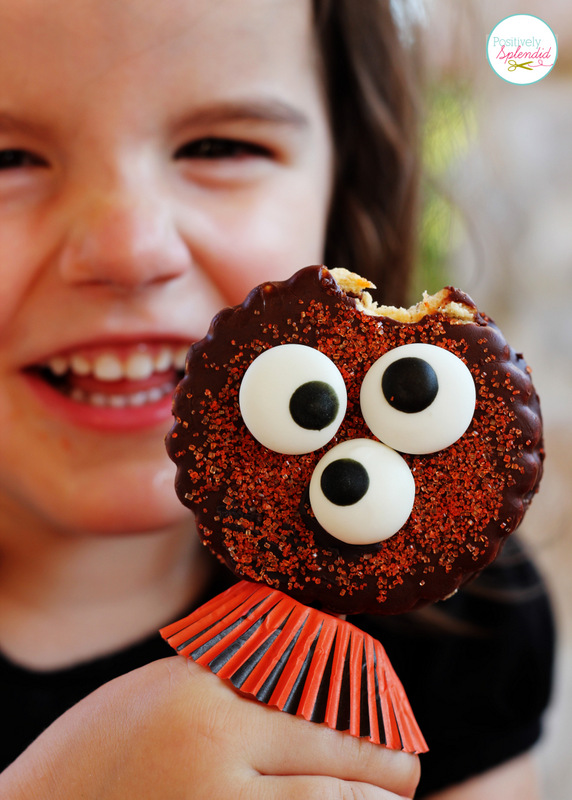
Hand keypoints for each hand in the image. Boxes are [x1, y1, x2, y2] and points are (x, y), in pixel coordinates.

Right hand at [0, 656, 419, 798]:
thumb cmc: (100, 745)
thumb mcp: (165, 688)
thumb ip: (234, 679)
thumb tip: (309, 672)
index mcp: (207, 711)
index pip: (320, 719)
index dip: (375, 737)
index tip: (400, 744)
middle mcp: (217, 773)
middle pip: (334, 784)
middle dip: (384, 782)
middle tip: (405, 777)